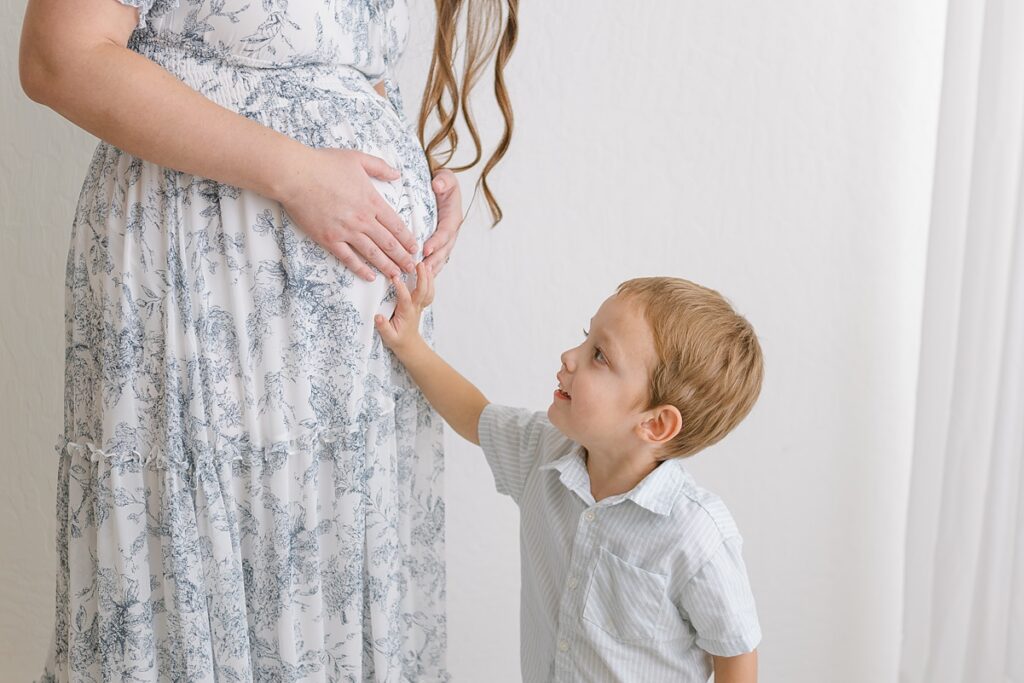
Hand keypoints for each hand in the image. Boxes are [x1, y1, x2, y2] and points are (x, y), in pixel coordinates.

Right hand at [280, 148, 417, 280]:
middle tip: (412, 268)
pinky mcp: (329, 239)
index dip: (408, 239)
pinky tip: (370, 276)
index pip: (396, 225)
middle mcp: (362, 219)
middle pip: (388, 243)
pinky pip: (348, 258)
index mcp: (371, 201)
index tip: (415, 248)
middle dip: (403, 257)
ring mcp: (346, 231)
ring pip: (372, 254)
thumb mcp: (358, 158)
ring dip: (387, 266)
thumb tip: (397, 174)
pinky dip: (360, 269)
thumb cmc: (324, 164)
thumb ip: (380, 167)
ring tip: (397, 275)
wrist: (296, 175)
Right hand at [374, 262, 434, 354]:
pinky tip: (428, 271)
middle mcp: (416, 308)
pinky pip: (429, 291)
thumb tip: (378, 317)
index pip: (405, 299)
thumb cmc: (398, 339)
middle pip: (423, 291)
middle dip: (422, 277)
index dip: (401, 288)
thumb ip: (383, 327)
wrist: (409, 345)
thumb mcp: (388, 337)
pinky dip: (430, 281)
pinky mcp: (421, 303)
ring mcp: (420, 305)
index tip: (394, 277)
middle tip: (419, 264)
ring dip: (429, 277)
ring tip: (426, 264)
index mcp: (407, 313)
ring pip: (429, 291)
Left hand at [422, 168, 462, 275]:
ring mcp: (445, 240)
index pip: (446, 232)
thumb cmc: (442, 182)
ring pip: (440, 258)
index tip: (426, 250)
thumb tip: (437, 185)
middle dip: (433, 262)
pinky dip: (428, 270)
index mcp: (453, 217)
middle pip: (444, 250)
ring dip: (430, 270)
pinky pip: (434, 259)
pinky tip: (417, 279)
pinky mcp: (438, 245)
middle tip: (420, 270)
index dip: (437, 242)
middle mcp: (451, 231)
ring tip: (418, 279)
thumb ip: (444, 180)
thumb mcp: (446, 176)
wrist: (441, 186)